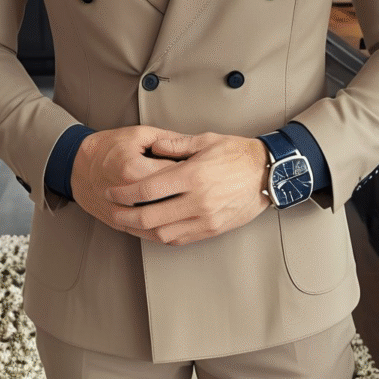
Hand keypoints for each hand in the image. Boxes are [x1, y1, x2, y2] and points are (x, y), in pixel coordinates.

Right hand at [71, 125, 189, 240]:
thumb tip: (194, 146)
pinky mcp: (118, 223)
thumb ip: (170, 140)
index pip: (174, 175)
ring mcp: (121, 211)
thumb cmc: (108, 147)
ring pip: (157, 221)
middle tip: (198, 188)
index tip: (202, 169)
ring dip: (176, 215)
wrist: (77, 165)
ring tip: (189, 205)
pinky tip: (175, 222)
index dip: (192, 171)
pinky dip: (161, 229)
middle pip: (168, 200)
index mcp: (134, 169)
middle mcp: (127, 194)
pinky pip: (145, 233)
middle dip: (186, 195)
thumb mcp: (140, 134)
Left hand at [105, 132, 272, 246]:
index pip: (149, 188)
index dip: (125, 192)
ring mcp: (206, 218)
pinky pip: (180, 239)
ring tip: (126, 222)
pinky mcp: (212, 229)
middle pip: (150, 216)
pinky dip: (161, 236)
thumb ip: (176, 144)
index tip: (113, 191)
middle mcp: (199, 200)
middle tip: (112, 210)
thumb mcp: (206, 140)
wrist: (267, 173)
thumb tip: (153, 146)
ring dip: (140, 230)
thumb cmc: (238, 154)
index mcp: (194, 175)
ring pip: (163, 232)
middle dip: (125, 215)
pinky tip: (151, 230)